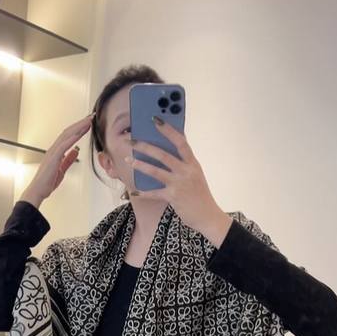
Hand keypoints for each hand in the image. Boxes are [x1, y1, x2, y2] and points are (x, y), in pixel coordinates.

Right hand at [20, 112, 94, 206]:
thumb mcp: (62, 169)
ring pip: (66, 135)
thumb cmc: (47, 182)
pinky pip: (63, 145)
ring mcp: (52, 152)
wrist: (38, 190)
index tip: (88, 123)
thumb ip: (69, 159)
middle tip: (91, 117)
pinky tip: (79, 133)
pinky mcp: (53, 158)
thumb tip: (75, 151)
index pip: (69, 136)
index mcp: (56, 151)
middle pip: (68, 132)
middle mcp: (54, 149)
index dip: (79, 128)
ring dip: (78, 127)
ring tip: (88, 121)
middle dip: (80, 124)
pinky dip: (72, 138)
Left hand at [124, 117, 232, 246]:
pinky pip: (154, 192)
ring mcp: (179, 184)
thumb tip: (164, 154)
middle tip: (131, 140)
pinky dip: (143, 192)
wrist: (208, 216)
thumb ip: (183, 165)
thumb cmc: (200, 195)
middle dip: (145, 146)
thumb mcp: (195, 176)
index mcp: (193, 163)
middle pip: (163, 154)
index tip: (155, 120)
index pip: (180, 142)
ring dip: (140, 164)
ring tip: (128, 159)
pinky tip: (133, 191)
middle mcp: (186, 171)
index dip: (168, 130)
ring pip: (156, 171)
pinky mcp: (173, 197)